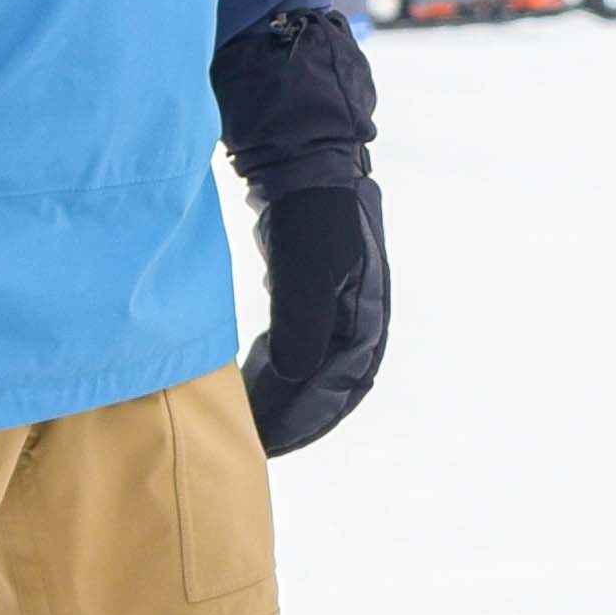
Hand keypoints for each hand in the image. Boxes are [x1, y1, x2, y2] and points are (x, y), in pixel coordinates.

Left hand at [243, 176, 390, 455]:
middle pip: (328, 390)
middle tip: (256, 448)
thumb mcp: (306, 269)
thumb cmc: (312, 217)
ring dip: (284, 401)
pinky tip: (251, 384)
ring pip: (312, 374)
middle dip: (295, 420)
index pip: (337, 387)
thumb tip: (294, 378)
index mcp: (365, 323)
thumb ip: (302, 323)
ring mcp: (337, 313)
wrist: (308, 167)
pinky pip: (299, 352)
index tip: (269, 445)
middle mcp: (357, 325)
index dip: (304, 420)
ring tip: (250, 425)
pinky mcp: (313, 302)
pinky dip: (277, 373)